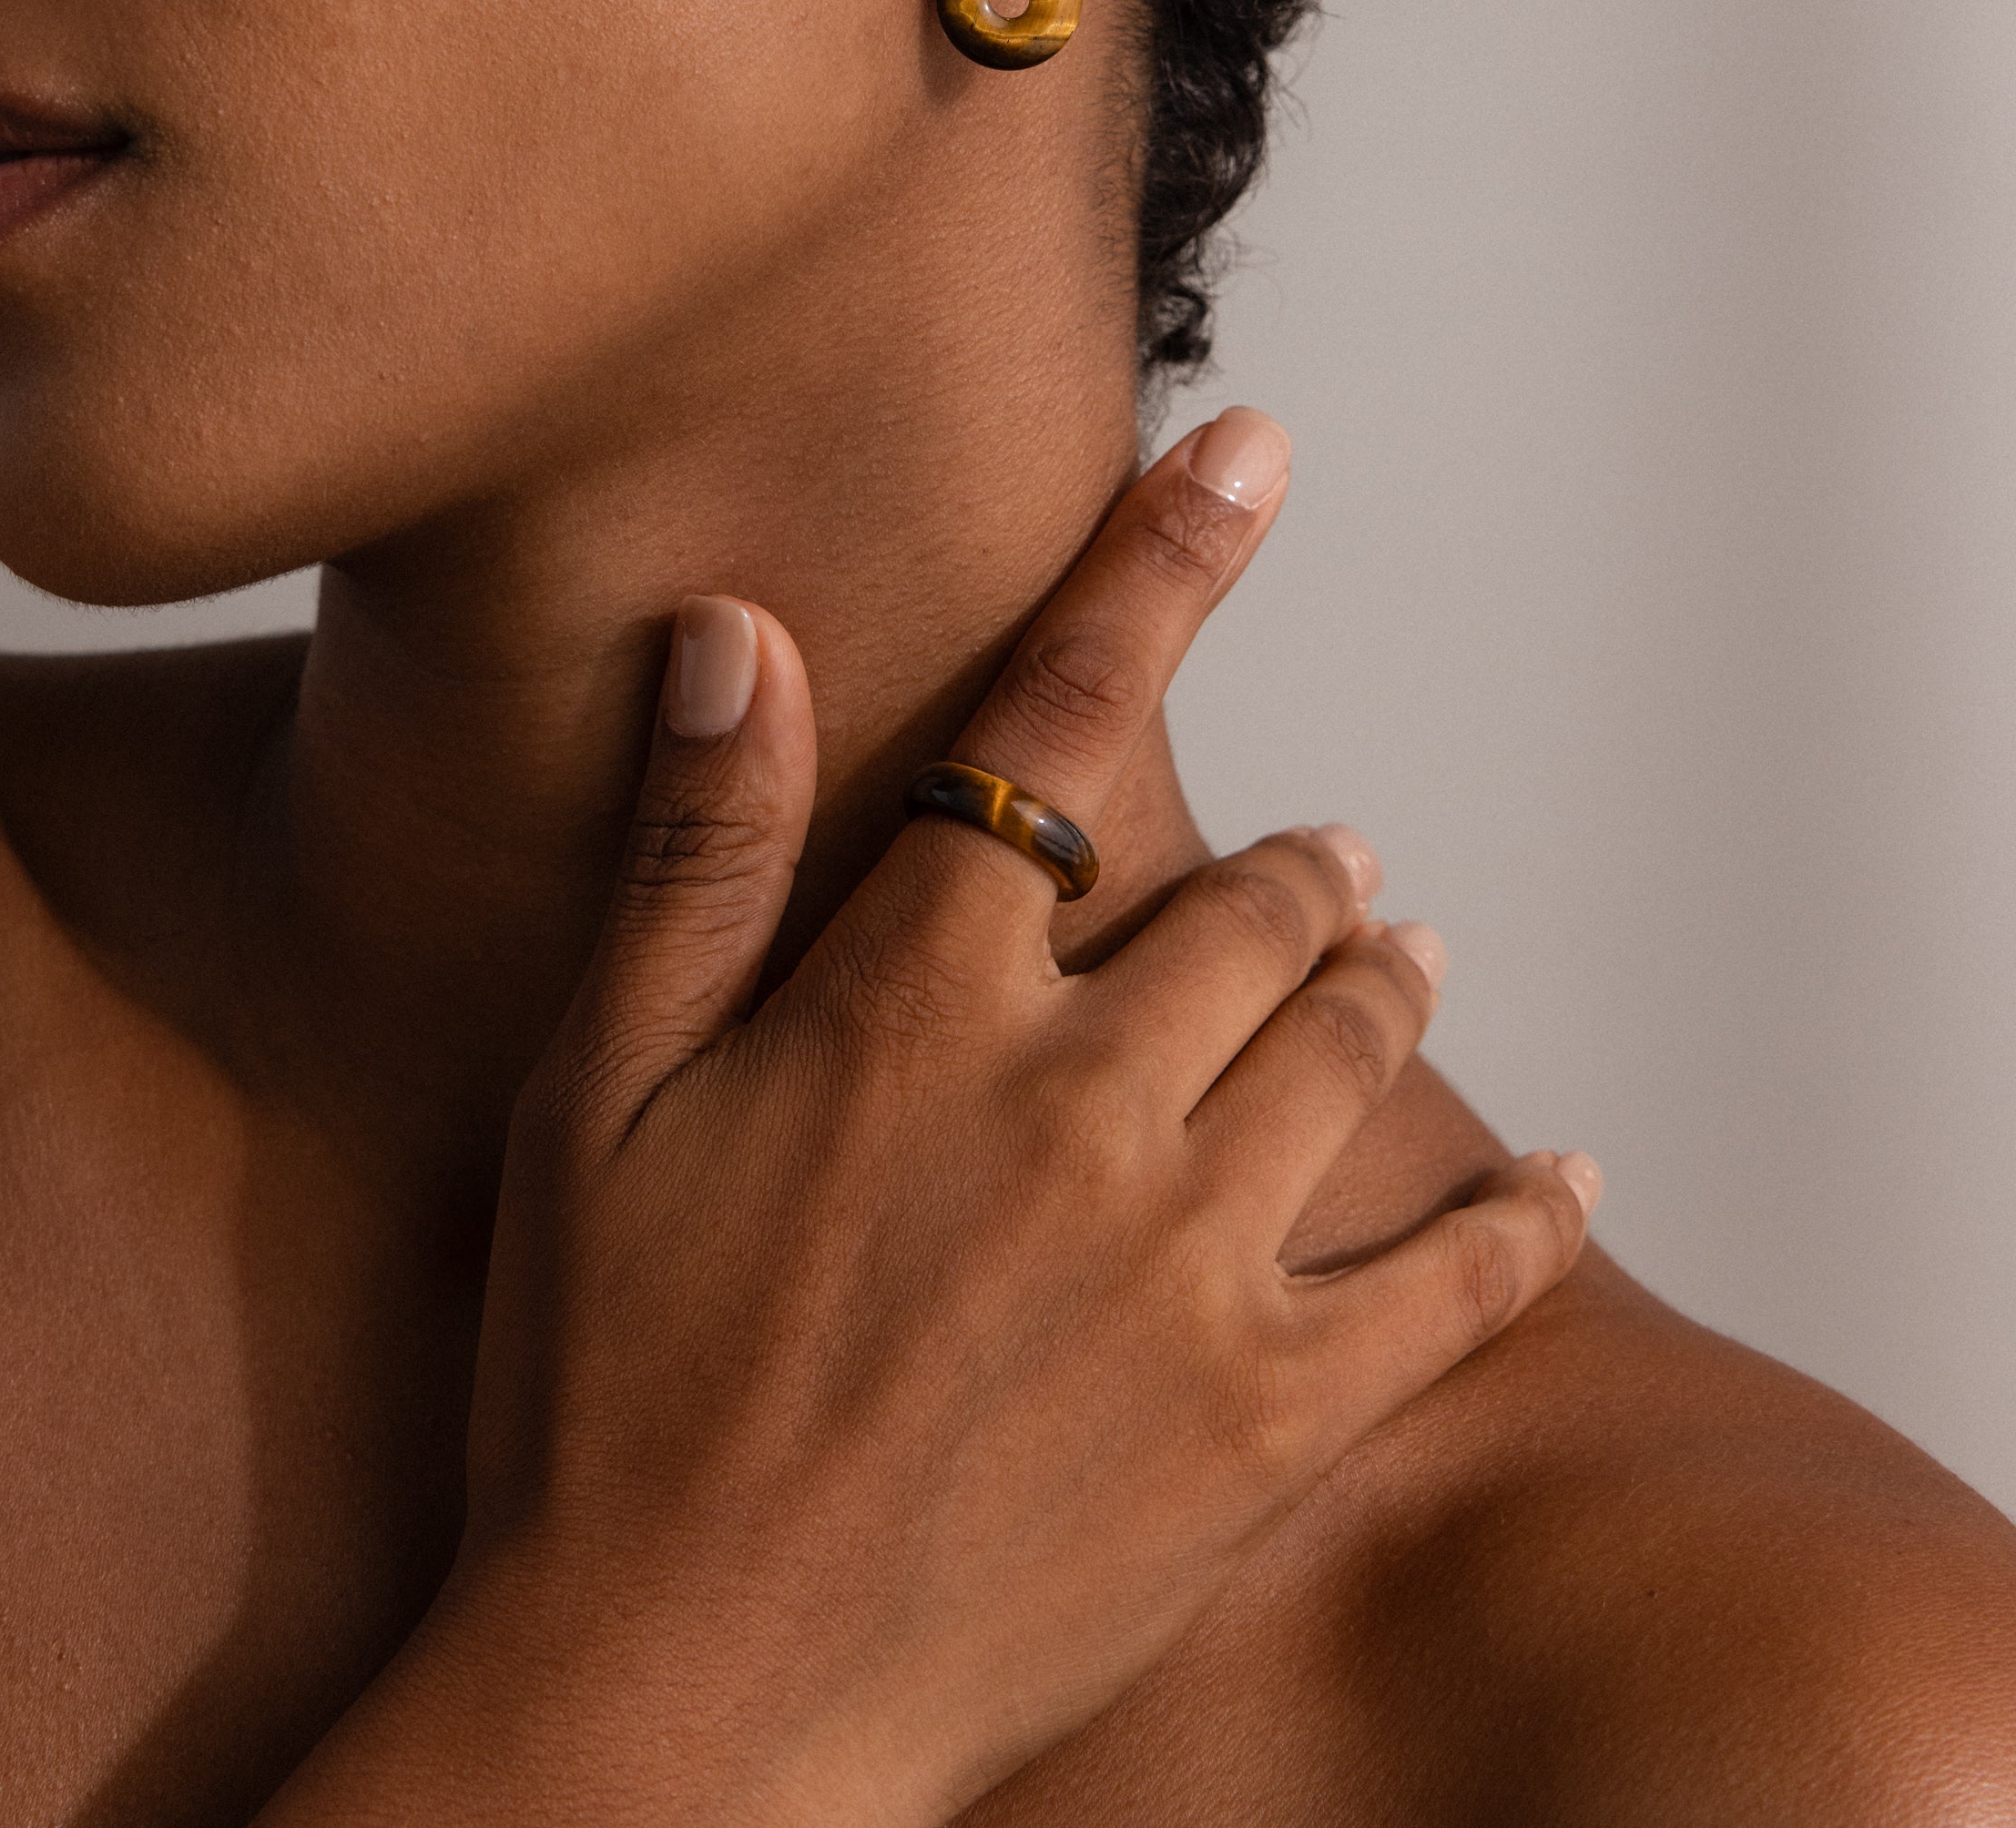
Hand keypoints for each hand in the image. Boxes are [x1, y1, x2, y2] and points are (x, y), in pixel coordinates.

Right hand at [441, 411, 1594, 1823]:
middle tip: (1315, 868)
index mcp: (909, 1008)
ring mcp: (1188, 1266)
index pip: (1060, 724)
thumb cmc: (600, 1396)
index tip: (1252, 451)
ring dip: (1383, 975)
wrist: (673, 1709)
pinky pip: (1458, 1280)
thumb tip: (728, 632)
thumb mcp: (592, 1104)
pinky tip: (1560, 1173)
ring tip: (1393, 953)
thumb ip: (691, 858)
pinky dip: (1524, 1209)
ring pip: (1354, 1041)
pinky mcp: (1263, 1425)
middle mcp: (1075, 1103)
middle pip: (1258, 899)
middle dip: (1292, 865)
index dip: (1160, 562)